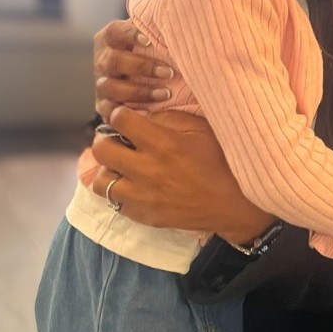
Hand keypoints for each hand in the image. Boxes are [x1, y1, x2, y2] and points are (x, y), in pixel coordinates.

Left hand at [89, 105, 274, 243]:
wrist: (232, 204)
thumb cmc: (219, 161)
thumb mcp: (200, 129)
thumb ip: (168, 119)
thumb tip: (142, 118)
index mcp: (162, 144)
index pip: (119, 120)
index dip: (120, 115)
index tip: (127, 119)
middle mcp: (147, 170)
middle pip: (101, 149)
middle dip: (106, 140)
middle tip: (119, 141)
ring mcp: (142, 197)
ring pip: (100, 181)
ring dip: (109, 170)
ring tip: (123, 166)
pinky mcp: (143, 216)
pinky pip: (115, 202)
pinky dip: (120, 191)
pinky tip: (135, 185)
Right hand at [93, 18, 172, 119]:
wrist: (137, 79)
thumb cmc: (150, 51)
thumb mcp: (150, 35)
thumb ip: (156, 24)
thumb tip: (174, 7)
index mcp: (110, 38)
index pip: (115, 32)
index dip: (130, 35)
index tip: (150, 40)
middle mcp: (102, 60)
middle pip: (114, 61)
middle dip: (142, 67)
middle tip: (169, 72)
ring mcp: (101, 83)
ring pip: (112, 87)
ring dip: (140, 91)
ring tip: (166, 94)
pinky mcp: (104, 105)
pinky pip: (109, 111)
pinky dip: (126, 113)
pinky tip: (147, 113)